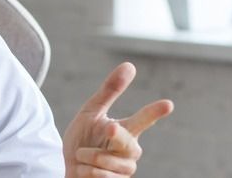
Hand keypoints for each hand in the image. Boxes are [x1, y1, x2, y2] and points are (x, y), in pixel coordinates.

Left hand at [63, 62, 174, 176]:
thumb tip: (130, 65)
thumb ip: (110, 91)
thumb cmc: (80, 139)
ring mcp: (125, 171)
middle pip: (127, 142)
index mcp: (126, 131)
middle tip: (108, 127)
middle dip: (116, 134)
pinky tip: (83, 171)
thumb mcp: (91, 112)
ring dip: (88, 157)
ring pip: (109, 162)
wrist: (63, 165)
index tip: (167, 104)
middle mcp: (130, 151)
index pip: (144, 119)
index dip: (154, 112)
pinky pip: (102, 177)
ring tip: (82, 156)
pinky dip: (86, 171)